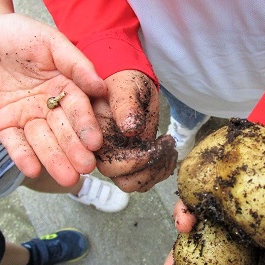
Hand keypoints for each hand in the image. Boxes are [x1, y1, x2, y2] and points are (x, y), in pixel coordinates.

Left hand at [0, 13, 106, 185]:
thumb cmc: (17, 33)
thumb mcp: (50, 42)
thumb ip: (76, 63)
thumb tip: (102, 87)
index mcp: (65, 86)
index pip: (78, 109)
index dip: (86, 126)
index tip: (95, 143)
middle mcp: (48, 105)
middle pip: (62, 130)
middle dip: (73, 149)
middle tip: (85, 168)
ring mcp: (25, 116)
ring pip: (41, 141)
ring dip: (53, 159)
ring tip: (67, 178)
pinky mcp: (2, 124)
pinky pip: (13, 142)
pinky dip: (22, 156)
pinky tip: (33, 169)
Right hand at [93, 70, 177, 191]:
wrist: (130, 83)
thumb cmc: (124, 80)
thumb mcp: (125, 87)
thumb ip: (126, 106)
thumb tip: (131, 129)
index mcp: (95, 138)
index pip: (111, 165)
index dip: (136, 162)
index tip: (155, 144)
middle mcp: (103, 153)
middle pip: (124, 181)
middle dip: (150, 168)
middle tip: (166, 145)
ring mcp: (119, 158)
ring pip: (136, 184)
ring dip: (158, 171)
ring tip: (169, 148)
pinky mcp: (133, 159)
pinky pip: (146, 177)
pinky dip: (162, 169)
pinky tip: (169, 150)